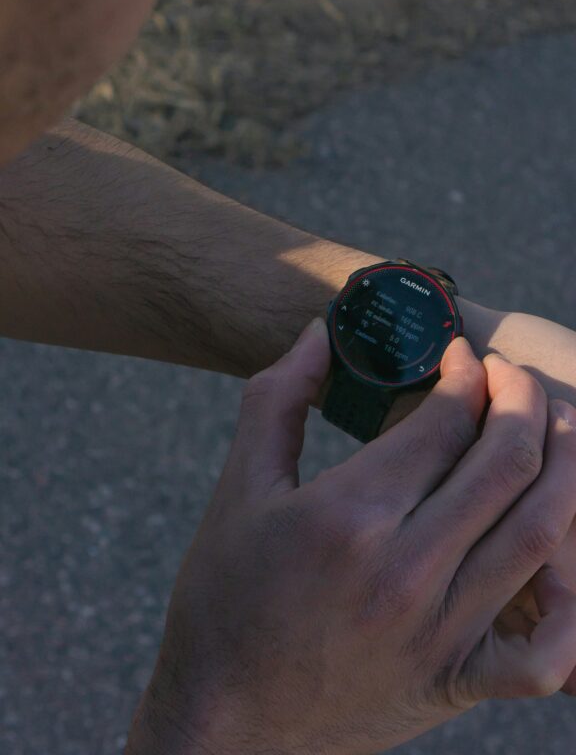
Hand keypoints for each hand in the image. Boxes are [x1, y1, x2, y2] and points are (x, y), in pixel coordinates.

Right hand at [126, 326, 575, 754]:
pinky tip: (564, 557)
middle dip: (521, 400)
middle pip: (506, 462)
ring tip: (552, 427)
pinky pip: (542, 656)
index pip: (445, 421)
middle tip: (509, 376)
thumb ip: (279, 398)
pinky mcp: (455, 683)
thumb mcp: (238, 487)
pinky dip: (570, 607)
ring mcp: (439, 633)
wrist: (223, 722)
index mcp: (347, 516)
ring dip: (563, 465)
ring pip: (540, 532)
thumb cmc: (222, 596)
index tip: (460, 355)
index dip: (465, 373)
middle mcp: (405, 571)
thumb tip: (321, 330)